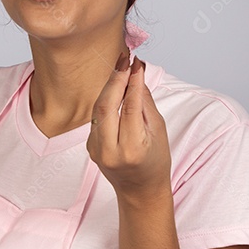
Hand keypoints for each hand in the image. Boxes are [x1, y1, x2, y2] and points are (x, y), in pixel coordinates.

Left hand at [86, 52, 171, 203]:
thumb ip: (145, 103)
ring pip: (98, 108)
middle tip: (125, 58)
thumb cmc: (155, 162)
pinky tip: (115, 86)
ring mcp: (96, 150)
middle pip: (106, 105)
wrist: (140, 191)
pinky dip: (106, 99)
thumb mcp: (158, 131)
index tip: (137, 63)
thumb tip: (137, 74)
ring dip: (109, 85)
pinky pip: (97, 117)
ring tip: (121, 66)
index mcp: (132, 149)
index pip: (129, 107)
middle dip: (115, 78)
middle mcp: (110, 151)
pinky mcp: (90, 146)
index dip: (132, 81)